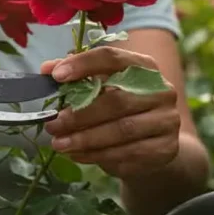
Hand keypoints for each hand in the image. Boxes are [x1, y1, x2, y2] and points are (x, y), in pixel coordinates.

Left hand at [41, 46, 180, 179]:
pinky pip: (128, 153)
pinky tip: (78, 155)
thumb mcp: (103, 89)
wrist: (153, 142)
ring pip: (122, 130)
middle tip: (53, 125)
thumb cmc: (121, 109)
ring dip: (86, 139)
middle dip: (79, 114)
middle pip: (117, 100)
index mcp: (144, 67)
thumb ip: (77, 77)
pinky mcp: (166, 148)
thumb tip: (46, 69)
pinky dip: (98, 156)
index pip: (113, 58)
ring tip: (60, 144)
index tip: (56, 76)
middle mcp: (162, 90)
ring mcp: (167, 120)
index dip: (83, 65)